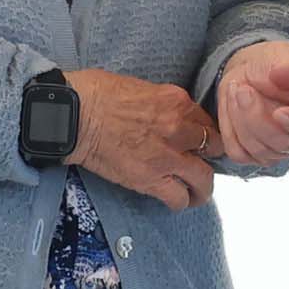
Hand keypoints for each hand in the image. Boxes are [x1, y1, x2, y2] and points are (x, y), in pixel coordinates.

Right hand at [61, 68, 218, 209]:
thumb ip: (164, 104)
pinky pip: (178, 197)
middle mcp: (180, 129)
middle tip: (203, 163)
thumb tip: (169, 115)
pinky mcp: (150, 179)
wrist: (74, 116)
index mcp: (177, 101)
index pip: (208, 121)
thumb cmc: (96, 94)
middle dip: (211, 157)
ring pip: (204, 179)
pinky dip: (181, 202)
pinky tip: (178, 201)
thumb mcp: (141, 86)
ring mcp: (167, 156)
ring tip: (197, 191)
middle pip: (215, 148)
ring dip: (203, 186)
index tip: (201, 140)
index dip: (206, 133)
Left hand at [214, 41, 288, 169]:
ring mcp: (282, 149)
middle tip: (242, 88)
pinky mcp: (257, 155)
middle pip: (282, 142)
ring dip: (239, 118)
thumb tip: (283, 73)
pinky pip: (238, 152)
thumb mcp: (288, 56)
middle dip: (256, 116)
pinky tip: (232, 106)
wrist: (256, 72)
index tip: (279, 113)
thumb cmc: (279, 65)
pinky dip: (230, 128)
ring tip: (236, 89)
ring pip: (257, 150)